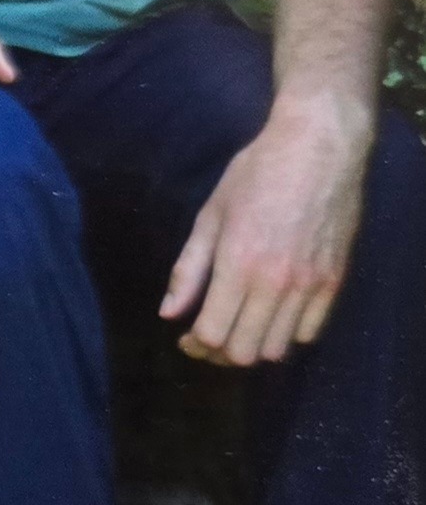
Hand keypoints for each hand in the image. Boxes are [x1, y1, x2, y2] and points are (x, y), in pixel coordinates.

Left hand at [161, 99, 370, 366]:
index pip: (214, 334)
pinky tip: (271, 317)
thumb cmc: (255, 175)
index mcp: (238, 264)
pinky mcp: (335, 283)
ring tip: (238, 329)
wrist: (318, 150)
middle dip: (219, 353)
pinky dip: (287, 335)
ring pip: (279, 349)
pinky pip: (310, 332)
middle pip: (245, 352)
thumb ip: (188, 269)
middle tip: (207, 338)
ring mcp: (310, 286)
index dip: (195, 345)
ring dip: (253, 347)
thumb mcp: (210, 215)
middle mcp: (276, 283)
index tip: (185, 337)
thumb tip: (168, 313)